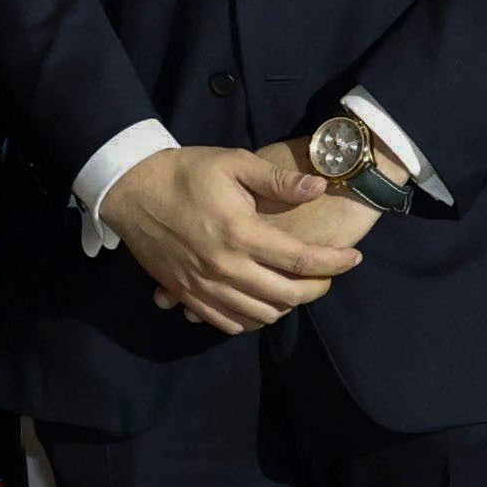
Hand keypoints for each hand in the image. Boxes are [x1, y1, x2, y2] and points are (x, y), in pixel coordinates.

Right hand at [108, 139, 363, 330]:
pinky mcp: (188, 295)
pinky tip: (264, 303)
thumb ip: (277, 180)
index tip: (354, 259)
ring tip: (299, 287)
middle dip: (318, 288)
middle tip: (328, 275)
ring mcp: (204, 287)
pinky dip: (254, 319)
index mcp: (241, 233)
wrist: (132, 191)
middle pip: (286, 296)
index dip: (334, 263)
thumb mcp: (233, 163)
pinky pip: (229, 323)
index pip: (300, 259)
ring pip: (260, 315)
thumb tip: (317, 188)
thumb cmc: (185, 172)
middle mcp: (225, 267)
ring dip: (287, 306)